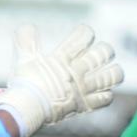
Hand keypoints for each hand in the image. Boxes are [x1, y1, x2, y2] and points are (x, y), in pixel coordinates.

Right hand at [0, 24, 122, 136]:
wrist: (27, 110)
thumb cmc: (25, 85)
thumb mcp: (23, 60)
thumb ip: (26, 42)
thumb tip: (26, 26)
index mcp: (63, 58)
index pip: (84, 36)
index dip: (85, 32)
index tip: (82, 34)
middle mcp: (77, 71)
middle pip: (103, 53)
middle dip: (104, 50)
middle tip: (97, 54)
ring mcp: (83, 89)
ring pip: (112, 75)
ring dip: (112, 72)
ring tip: (107, 71)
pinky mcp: (85, 105)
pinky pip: (106, 98)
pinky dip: (105, 95)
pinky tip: (100, 92)